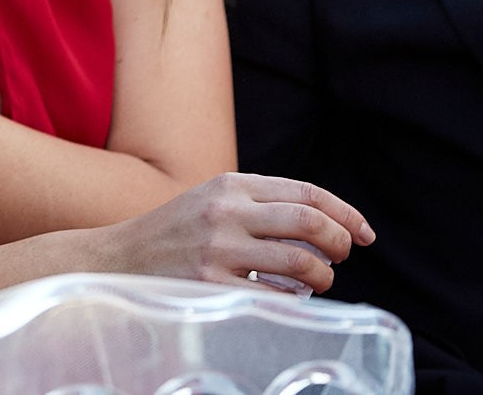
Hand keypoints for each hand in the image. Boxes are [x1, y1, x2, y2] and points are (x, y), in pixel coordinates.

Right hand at [97, 173, 374, 293]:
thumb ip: (261, 203)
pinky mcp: (211, 284)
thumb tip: (328, 224)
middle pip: (309, 222)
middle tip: (342, 255)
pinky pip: (277, 294)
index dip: (346, 213)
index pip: (306, 192)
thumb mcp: (212, 200)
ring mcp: (218, 249)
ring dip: (323, 275)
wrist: (117, 258)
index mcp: (229, 184)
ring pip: (301, 261)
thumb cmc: (175, 233)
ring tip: (317, 280)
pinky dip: (294, 297)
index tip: (365, 234)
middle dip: (340, 241)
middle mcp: (225, 212)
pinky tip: (287, 295)